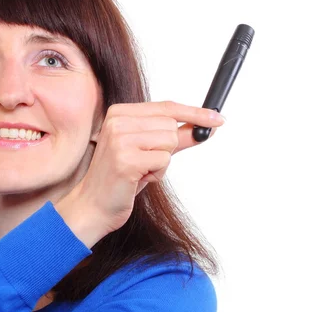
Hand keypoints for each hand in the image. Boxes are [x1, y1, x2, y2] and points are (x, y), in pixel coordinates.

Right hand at [56, 101, 224, 244]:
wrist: (93, 204)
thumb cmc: (119, 178)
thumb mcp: (148, 152)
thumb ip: (175, 137)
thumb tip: (203, 128)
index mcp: (119, 113)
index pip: (166, 107)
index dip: (194, 113)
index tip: (217, 118)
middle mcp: (117, 121)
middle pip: (170, 125)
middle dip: (167, 148)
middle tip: (146, 162)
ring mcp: (120, 139)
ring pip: (169, 141)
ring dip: (162, 162)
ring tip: (141, 170)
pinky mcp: (126, 159)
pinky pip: (164, 160)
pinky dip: (157, 174)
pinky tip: (138, 179)